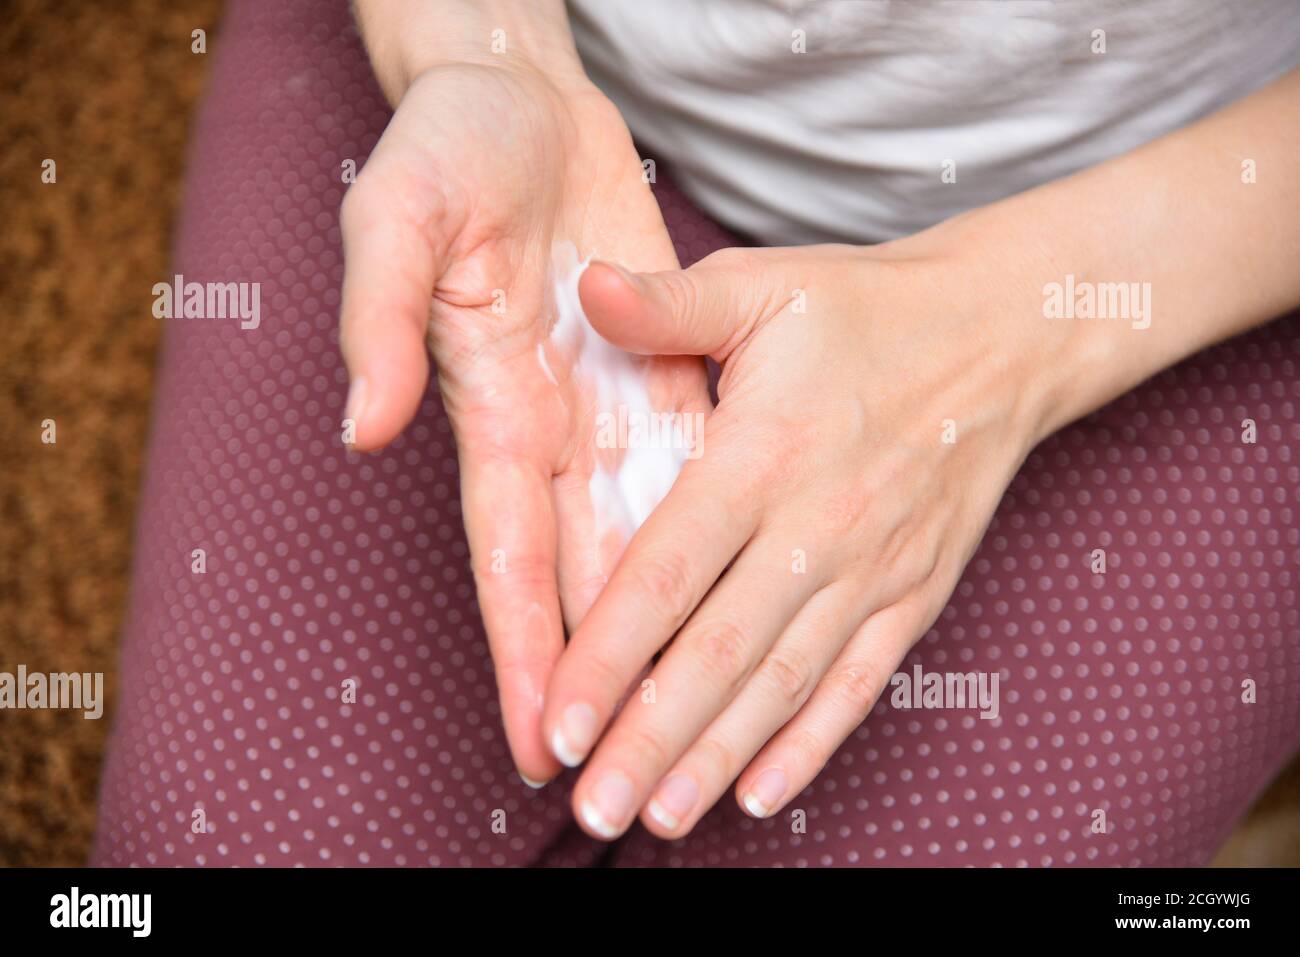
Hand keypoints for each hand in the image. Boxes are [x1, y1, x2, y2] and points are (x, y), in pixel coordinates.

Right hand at [337, 62, 709, 784]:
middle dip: (603, 679)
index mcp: (490, 408)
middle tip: (623, 775)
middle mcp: (555, 431)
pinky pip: (700, 470)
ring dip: (667, 633)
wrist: (519, 100)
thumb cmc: (444, 151)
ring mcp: (614, 406)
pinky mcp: (667, 371)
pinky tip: (744, 598)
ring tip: (692, 721)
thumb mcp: (394, 220)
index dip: (525, 650)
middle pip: (586, 579)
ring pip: (652, 543)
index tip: (540, 741)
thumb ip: (379, 322)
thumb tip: (364, 429)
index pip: (509, 556)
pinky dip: (718, 540)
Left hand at [541, 240, 1074, 837]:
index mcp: (764, 456)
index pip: (666, 575)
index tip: (557, 724)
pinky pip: (857, 683)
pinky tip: (759, 793)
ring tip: (653, 815)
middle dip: (647, 738)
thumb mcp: (762, 286)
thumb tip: (581, 284)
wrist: (1003, 336)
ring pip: (781, 683)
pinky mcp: (913, 594)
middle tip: (589, 807)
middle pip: (717, 654)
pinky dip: (810, 744)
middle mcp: (816, 527)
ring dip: (714, 756)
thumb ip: (668, 302)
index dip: (606, 657)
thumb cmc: (866, 311)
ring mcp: (872, 570)